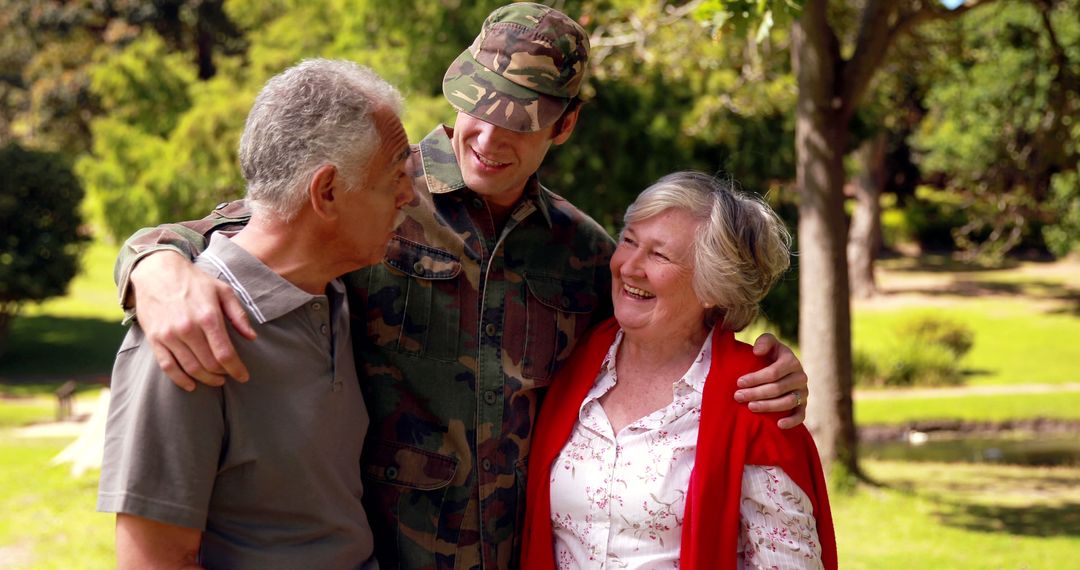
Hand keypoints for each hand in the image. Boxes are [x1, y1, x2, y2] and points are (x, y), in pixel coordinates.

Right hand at [131, 251, 255, 390]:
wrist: (157, 271)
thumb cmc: (194, 281)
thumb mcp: (222, 290)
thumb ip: (238, 315)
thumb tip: (252, 337)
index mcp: (208, 317)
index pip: (225, 353)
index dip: (237, 369)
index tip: (244, 377)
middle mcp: (188, 328)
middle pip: (209, 364)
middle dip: (223, 374)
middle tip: (230, 375)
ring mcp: (169, 335)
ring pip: (190, 368)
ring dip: (206, 379)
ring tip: (216, 380)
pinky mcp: (154, 339)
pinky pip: (167, 367)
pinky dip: (180, 380)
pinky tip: (191, 385)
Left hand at [734, 333, 807, 428]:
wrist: (783, 369)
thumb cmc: (771, 355)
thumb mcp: (768, 343)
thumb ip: (764, 341)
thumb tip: (757, 352)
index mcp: (792, 361)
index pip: (773, 373)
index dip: (755, 378)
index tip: (739, 382)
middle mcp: (800, 377)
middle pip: (777, 388)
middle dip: (756, 393)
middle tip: (738, 396)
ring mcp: (803, 392)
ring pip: (787, 403)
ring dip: (767, 406)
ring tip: (750, 407)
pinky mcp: (803, 405)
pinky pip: (801, 416)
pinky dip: (791, 421)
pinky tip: (778, 424)